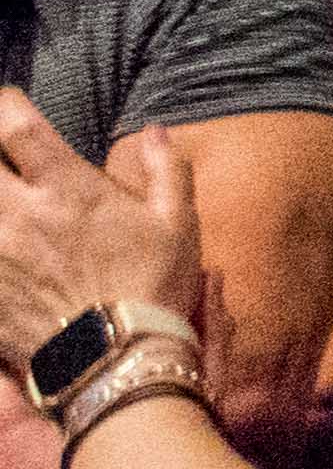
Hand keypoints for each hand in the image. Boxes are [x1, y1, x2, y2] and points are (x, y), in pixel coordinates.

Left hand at [0, 93, 201, 361]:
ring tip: (1, 197)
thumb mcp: (178, 224)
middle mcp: (17, 212)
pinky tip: (0, 243)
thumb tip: (155, 130)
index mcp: (65, 188)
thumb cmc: (151, 286)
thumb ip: (167, 169)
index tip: (11, 107)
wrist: (115, 362)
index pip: (14, 124)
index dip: (4, 105)